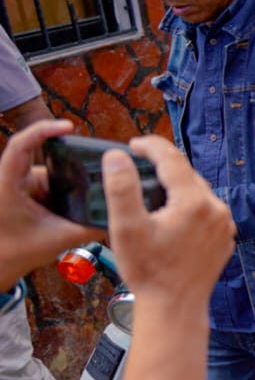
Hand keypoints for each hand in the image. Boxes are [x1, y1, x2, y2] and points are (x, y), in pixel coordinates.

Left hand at [0, 120, 98, 289]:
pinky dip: (66, 192)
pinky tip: (75, 208)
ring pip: (52, 174)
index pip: (22, 144)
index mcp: (8, 183)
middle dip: (72, 168)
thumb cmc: (17, 252)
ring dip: (69, 186)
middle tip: (96, 175)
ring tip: (81, 203)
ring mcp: (20, 185)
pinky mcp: (28, 192)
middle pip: (47, 160)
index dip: (43, 130)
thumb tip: (118, 215)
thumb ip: (90, 227)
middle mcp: (12, 179)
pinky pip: (52, 184)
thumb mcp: (58, 239)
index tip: (68, 127)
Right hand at [108, 136, 234, 309]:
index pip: (172, 159)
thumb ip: (121, 188)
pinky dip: (189, 206)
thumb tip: (117, 156)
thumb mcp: (126, 228)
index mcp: (194, 202)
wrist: (175, 307)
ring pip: (198, 193)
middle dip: (162, 167)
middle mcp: (216, 209)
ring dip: (177, 187)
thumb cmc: (148, 271)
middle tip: (138, 166)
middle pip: (187, 175)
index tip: (133, 144)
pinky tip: (171, 215)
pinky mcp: (225, 238)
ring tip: (152, 190)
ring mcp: (224, 224)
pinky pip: (206, 211)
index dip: (151, 146)